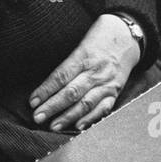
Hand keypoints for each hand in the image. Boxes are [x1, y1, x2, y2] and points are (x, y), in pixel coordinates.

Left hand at [29, 14, 140, 131]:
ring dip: (68, 116)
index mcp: (83, 56)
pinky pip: (103, 108)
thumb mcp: (81, 44)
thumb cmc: (98, 38)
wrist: (128, 35)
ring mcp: (106, 83)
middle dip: (53, 106)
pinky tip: (78, 126)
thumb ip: (67, 64)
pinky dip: (91, 118)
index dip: (46, 90)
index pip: (61, 76)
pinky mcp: (115, 91)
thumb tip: (46, 85)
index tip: (32, 101)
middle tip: (37, 117)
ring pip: (85, 103)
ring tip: (53, 126)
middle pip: (71, 92)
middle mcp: (95, 71)